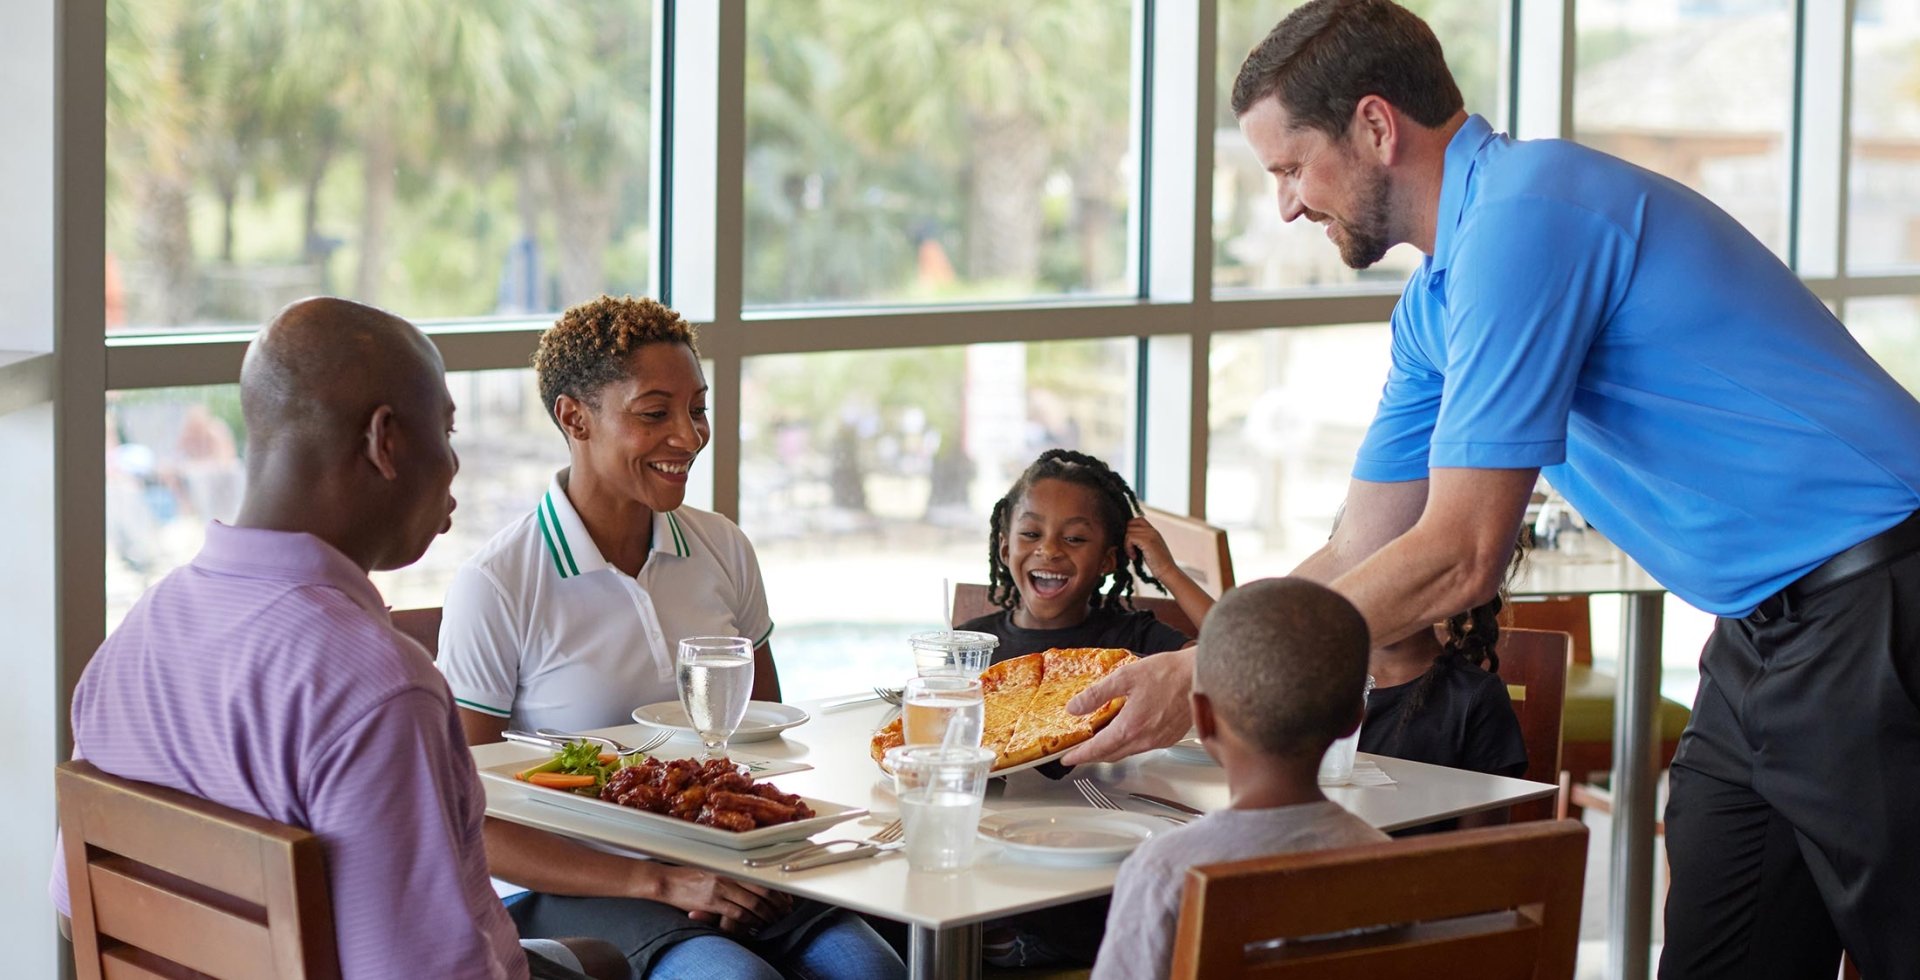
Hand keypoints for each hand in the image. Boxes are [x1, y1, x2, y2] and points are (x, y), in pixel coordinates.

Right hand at [651, 865, 791, 933]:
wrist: (667, 882)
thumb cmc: (690, 875)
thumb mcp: (714, 868)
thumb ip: (732, 873)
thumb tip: (754, 882)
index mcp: (730, 865)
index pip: (761, 877)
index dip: (776, 889)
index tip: (785, 897)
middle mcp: (728, 875)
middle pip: (762, 890)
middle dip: (777, 903)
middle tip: (784, 911)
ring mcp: (720, 888)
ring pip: (753, 903)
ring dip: (766, 914)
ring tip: (773, 920)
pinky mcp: (712, 903)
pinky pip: (737, 913)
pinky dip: (750, 920)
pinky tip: (755, 923)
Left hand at [1061, 647, 1195, 764]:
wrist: (1200, 675)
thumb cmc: (1168, 674)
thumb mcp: (1125, 677)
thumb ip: (1096, 695)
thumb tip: (1074, 707)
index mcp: (1130, 727)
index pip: (1098, 748)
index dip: (1080, 755)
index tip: (1067, 759)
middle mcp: (1145, 739)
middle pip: (1112, 755)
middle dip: (1093, 756)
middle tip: (1080, 752)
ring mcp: (1159, 741)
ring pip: (1128, 752)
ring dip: (1112, 750)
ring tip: (1101, 741)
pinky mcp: (1170, 737)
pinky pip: (1144, 747)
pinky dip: (1131, 744)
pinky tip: (1129, 732)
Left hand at [1124, 517, 1176, 578]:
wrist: (1167, 571)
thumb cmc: (1157, 564)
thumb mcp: (1148, 549)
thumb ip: (1140, 541)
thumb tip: (1124, 539)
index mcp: (1153, 531)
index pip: (1136, 520)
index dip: (1129, 529)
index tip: (1129, 543)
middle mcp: (1152, 530)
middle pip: (1130, 524)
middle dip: (1125, 537)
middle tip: (1129, 549)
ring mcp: (1150, 534)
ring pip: (1128, 531)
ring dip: (1126, 544)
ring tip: (1133, 555)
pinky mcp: (1147, 541)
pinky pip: (1129, 538)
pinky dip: (1128, 548)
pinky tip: (1134, 557)